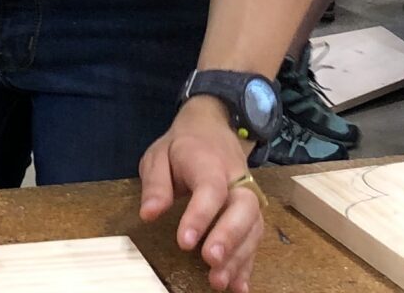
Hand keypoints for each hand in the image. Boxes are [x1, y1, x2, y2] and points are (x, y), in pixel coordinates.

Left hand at [139, 98, 263, 292]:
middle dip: (229, 237)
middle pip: (243, 209)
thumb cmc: (182, 146)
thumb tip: (149, 214)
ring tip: (220, 283)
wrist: (213, 128)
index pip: (210, 189)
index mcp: (209, 163)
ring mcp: (248, 198)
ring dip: (239, 257)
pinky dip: (248, 264)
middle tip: (210, 261)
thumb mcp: (159, 155)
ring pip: (253, 227)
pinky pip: (255, 239)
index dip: (200, 215)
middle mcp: (237, 181)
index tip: (185, 242)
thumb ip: (155, 184)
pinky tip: (239, 287)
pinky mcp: (252, 214)